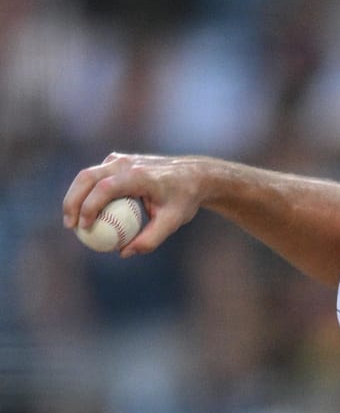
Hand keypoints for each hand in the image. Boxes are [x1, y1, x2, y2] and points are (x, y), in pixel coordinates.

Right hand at [62, 153, 206, 257]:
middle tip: (70, 225)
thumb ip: (150, 239)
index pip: (105, 188)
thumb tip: (123, 252)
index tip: (84, 228)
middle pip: (88, 177)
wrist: (195, 176)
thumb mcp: (172, 222)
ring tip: (73, 222)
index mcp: (139, 175)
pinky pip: (96, 176)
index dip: (89, 207)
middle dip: (73, 201)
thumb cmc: (184, 200)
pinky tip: (86, 213)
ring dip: (75, 196)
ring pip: (88, 175)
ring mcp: (121, 159)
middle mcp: (127, 163)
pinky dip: (86, 192)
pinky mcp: (118, 161)